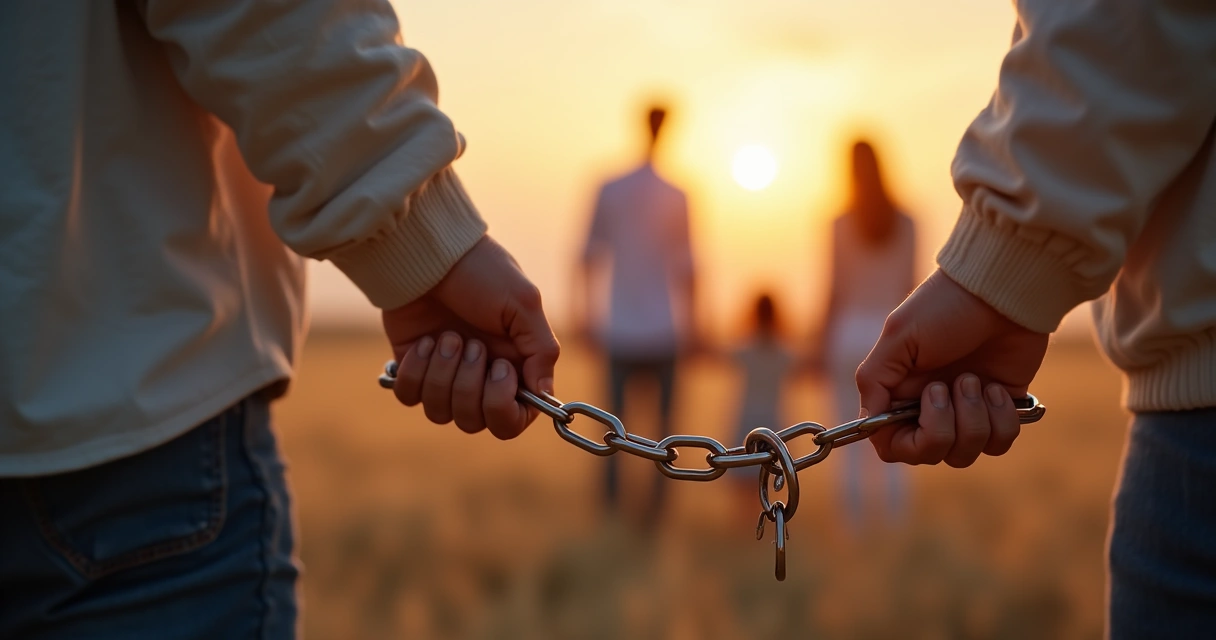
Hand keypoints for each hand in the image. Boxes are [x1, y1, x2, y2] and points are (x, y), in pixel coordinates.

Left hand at [382, 236, 559, 439]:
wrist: (430, 253)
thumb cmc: (482, 272)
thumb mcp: (523, 304)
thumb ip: (541, 352)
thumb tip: (545, 397)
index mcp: (514, 367)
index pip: (513, 420)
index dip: (504, 408)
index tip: (500, 371)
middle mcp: (480, 378)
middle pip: (475, 422)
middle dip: (470, 385)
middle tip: (471, 343)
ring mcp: (445, 376)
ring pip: (441, 413)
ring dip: (443, 374)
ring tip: (446, 336)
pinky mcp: (413, 369)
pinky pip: (410, 398)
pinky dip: (416, 371)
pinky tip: (424, 340)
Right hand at [855, 269, 1048, 466]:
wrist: (1002, 292)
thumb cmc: (945, 307)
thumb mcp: (898, 337)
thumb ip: (875, 381)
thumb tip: (867, 423)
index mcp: (899, 392)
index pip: (892, 444)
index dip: (906, 443)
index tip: (920, 413)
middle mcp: (930, 407)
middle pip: (930, 454)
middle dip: (944, 428)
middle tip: (949, 386)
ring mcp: (966, 411)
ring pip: (966, 453)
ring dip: (974, 419)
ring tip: (976, 380)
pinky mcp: (1000, 410)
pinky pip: (999, 443)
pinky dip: (1002, 419)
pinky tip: (998, 388)